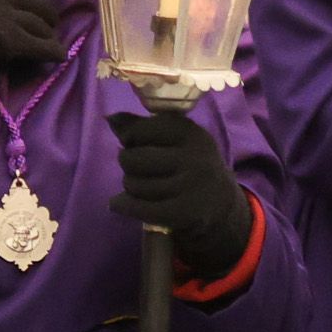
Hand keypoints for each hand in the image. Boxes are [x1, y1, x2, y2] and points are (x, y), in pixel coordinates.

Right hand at [0, 0, 64, 120]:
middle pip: (37, 2)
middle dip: (46, 14)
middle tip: (48, 23)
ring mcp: (9, 18)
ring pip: (42, 24)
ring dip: (48, 34)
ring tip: (49, 41)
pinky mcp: (14, 43)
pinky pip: (44, 46)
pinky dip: (53, 51)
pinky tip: (57, 55)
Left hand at [107, 111, 253, 278]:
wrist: (221, 205)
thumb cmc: (190, 166)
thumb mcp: (177, 140)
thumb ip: (143, 127)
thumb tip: (111, 119)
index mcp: (191, 132)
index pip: (142, 129)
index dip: (130, 137)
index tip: (134, 143)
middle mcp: (193, 157)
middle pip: (134, 158)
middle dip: (128, 164)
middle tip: (137, 169)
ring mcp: (190, 186)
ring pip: (135, 184)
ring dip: (129, 187)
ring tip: (140, 187)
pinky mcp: (183, 212)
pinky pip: (139, 208)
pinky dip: (123, 205)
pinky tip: (118, 203)